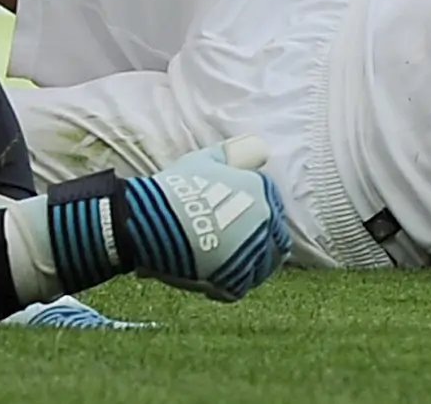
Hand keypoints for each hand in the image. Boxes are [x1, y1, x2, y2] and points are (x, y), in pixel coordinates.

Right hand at [123, 138, 291, 301]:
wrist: (154, 221)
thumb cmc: (176, 188)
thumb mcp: (203, 160)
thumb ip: (230, 155)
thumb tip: (251, 146)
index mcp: (259, 191)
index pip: (273, 204)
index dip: (258, 211)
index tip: (243, 216)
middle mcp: (264, 222)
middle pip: (275, 237)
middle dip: (261, 239)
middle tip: (238, 241)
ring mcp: (253, 254)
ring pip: (264, 264)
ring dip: (251, 263)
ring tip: (230, 262)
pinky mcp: (237, 280)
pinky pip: (243, 285)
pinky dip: (231, 282)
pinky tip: (215, 278)